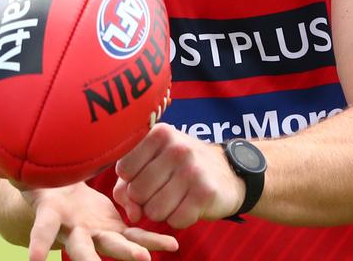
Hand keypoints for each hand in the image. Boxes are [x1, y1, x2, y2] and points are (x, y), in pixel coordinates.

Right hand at [0, 155, 178, 260]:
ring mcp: (96, 234)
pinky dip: (153, 239)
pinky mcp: (114, 228)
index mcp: (52, 217)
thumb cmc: (39, 187)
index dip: (39, 244)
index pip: (42, 232)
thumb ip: (3, 169)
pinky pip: (135, 235)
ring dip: (130, 253)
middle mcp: (74, 232)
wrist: (61, 204)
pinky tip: (172, 243)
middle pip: (80, 251)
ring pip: (113, 248)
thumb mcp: (22, 176)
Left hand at [113, 124, 244, 228]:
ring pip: (154, 210)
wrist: (229, 172)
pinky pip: (175, 221)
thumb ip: (128, 184)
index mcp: (160, 133)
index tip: (145, 176)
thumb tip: (131, 213)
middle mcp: (176, 148)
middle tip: (161, 190)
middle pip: (137, 192)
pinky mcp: (205, 193)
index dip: (130, 180)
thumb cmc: (181, 166)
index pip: (123, 168)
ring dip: (161, 212)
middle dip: (145, 199)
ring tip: (173, 198)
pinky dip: (178, 220)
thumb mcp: (154, 162)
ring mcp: (192, 170)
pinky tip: (187, 206)